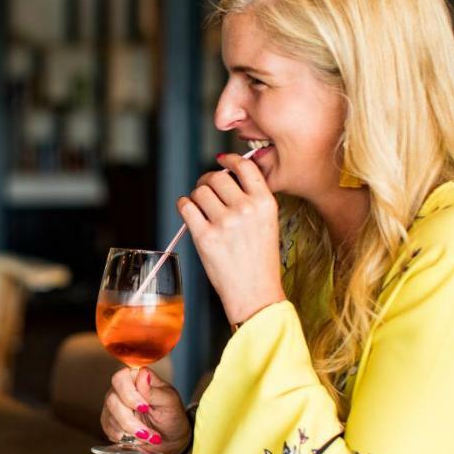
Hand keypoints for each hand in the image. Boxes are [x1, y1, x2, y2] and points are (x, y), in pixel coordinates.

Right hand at [101, 367, 189, 453]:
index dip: (129, 394)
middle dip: (130, 421)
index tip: (145, 408)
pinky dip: (124, 437)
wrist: (169, 439)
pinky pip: (108, 429)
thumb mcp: (170, 404)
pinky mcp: (109, 420)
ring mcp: (113, 405)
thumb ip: (154, 391)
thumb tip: (143, 375)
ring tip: (148, 437)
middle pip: (112, 400)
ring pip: (110, 417)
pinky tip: (137, 439)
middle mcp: (121, 389)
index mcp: (137, 378)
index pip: (121, 377)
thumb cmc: (172, 417)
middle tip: (148, 432)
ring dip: (130, 431)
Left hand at [177, 153, 284, 324]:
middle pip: (216, 177)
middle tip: (206, 192)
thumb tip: (226, 174)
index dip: (229, 160)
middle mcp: (246, 209)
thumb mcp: (268, 223)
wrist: (255, 293)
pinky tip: (191, 214)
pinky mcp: (205, 236)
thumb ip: (251, 198)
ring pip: (199, 191)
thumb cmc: (259, 260)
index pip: (244, 167)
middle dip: (207, 181)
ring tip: (201, 210)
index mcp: (265, 203)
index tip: (221, 161)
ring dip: (196, 197)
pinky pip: (185, 206)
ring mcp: (225, 223)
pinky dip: (184, 206)